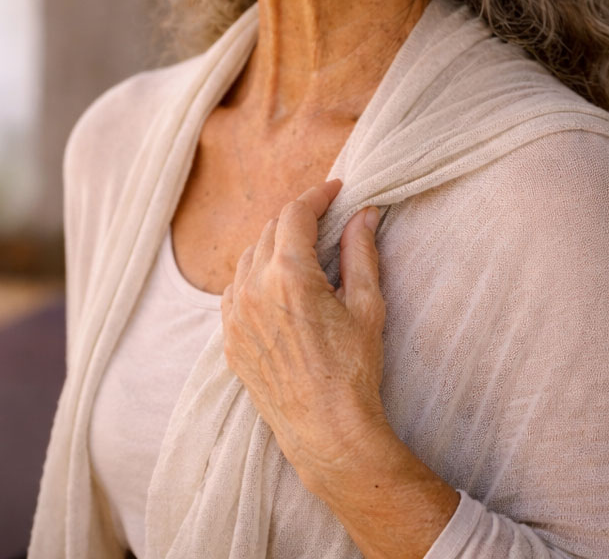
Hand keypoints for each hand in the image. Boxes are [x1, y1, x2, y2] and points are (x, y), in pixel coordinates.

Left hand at [221, 180, 387, 494]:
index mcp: (288, 274)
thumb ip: (361, 251)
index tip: (335, 190)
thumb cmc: (353, 369)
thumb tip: (364, 213)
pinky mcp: (230, 338)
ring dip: (274, 244)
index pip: (296, 213)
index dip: (317, 195)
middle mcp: (253, 288)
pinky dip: (254, 274)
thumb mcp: (366, 305)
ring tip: (303, 250)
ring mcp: (235, 315)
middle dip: (298, 218)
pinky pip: (235, 289)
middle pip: (271, 230)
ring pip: (249, 256)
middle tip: (326, 218)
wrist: (326, 430)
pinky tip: (276, 283)